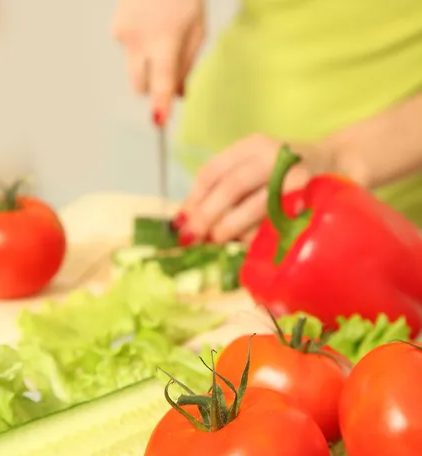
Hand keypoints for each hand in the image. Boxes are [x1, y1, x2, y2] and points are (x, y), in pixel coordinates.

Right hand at [113, 0, 204, 122]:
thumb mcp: (197, 32)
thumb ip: (187, 67)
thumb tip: (177, 95)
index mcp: (165, 40)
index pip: (162, 81)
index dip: (160, 103)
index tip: (158, 121)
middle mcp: (139, 40)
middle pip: (140, 86)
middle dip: (151, 88)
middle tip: (166, 70)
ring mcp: (124, 35)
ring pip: (134, 70)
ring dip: (146, 65)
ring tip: (159, 37)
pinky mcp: (116, 29)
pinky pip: (129, 52)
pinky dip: (139, 47)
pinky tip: (148, 25)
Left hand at [175, 135, 329, 244]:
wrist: (340, 164)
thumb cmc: (288, 175)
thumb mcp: (256, 169)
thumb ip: (227, 189)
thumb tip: (190, 221)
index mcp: (253, 145)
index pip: (214, 170)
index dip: (193, 198)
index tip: (181, 221)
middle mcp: (274, 154)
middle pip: (231, 186)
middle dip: (207, 215)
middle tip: (192, 237)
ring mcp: (296, 174)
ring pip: (256, 203)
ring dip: (232, 226)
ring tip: (217, 240)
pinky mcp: (313, 196)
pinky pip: (280, 219)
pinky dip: (260, 234)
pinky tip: (247, 243)